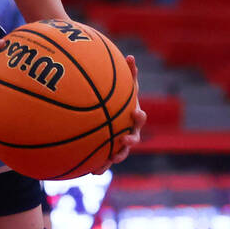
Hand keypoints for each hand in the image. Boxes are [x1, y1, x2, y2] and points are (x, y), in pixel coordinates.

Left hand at [93, 55, 145, 173]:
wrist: (112, 115)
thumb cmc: (118, 99)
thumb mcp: (122, 86)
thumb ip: (127, 73)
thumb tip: (130, 56)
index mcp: (132, 119)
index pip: (139, 118)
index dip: (139, 116)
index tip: (136, 111)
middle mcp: (129, 134)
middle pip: (132, 139)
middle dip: (130, 141)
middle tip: (125, 140)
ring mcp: (119, 145)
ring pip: (118, 155)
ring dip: (113, 159)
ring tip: (106, 163)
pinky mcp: (108, 153)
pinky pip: (103, 161)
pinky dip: (99, 167)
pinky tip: (89, 172)